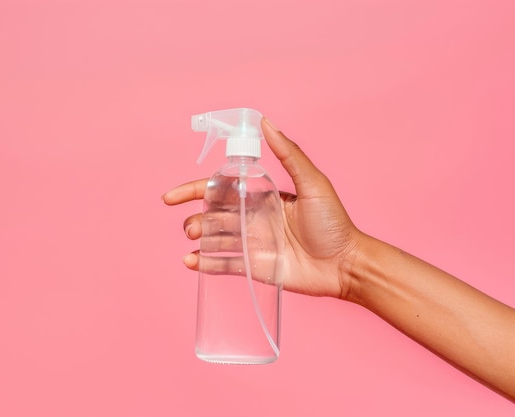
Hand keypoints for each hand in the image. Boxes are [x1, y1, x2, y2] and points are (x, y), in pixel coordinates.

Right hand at [162, 118, 362, 297]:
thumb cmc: (333, 223)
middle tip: (190, 227)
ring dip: (198, 239)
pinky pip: (224, 264)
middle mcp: (253, 220)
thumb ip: (289, 155)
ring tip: (191, 240)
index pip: (222, 190)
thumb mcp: (313, 184)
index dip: (195, 190)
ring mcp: (252, 244)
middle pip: (213, 216)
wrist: (345, 265)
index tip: (172, 196)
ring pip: (214, 239)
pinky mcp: (254, 267)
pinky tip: (191, 263)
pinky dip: (205, 264)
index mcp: (262, 198)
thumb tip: (266, 123)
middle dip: (195, 218)